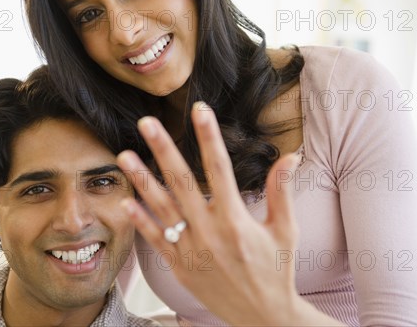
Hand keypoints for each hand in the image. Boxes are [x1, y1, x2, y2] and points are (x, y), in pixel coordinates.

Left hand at [117, 102, 305, 325]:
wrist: (263, 316)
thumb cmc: (277, 270)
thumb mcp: (285, 230)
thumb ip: (282, 191)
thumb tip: (291, 156)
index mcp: (235, 219)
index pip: (219, 167)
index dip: (208, 136)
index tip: (199, 110)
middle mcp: (209, 231)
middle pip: (181, 182)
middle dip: (163, 148)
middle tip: (146, 123)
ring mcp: (191, 250)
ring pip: (161, 207)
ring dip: (142, 179)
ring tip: (124, 155)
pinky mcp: (180, 266)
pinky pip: (156, 240)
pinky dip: (141, 222)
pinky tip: (126, 202)